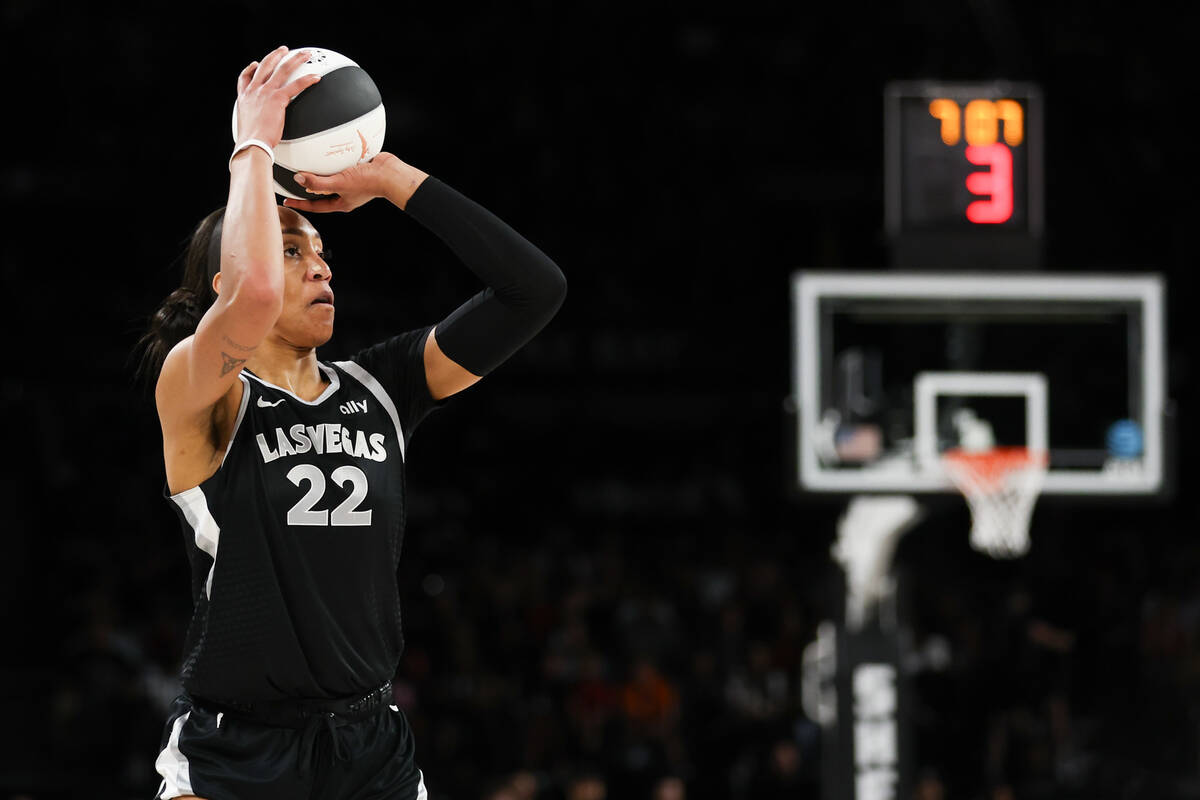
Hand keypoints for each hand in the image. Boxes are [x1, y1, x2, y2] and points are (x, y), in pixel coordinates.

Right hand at [235, 46, 320, 147]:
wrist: (251, 144)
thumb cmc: (251, 142)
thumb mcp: (248, 127)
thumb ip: (254, 121)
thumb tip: (260, 131)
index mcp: (244, 98)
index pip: (245, 78)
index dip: (251, 69)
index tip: (255, 64)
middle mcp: (254, 91)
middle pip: (265, 66)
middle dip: (275, 55)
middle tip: (283, 50)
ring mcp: (265, 92)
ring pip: (282, 70)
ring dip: (295, 60)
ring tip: (305, 54)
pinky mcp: (277, 99)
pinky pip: (295, 86)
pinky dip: (307, 80)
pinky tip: (315, 77)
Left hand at [281, 153, 428, 212]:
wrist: (389, 173)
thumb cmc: (369, 183)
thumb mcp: (339, 183)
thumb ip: (318, 182)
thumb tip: (298, 179)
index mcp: (341, 202)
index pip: (315, 206)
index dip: (300, 204)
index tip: (287, 200)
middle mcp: (346, 194)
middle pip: (322, 193)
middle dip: (309, 189)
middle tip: (295, 182)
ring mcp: (353, 182)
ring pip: (332, 179)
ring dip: (321, 173)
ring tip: (310, 165)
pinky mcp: (358, 170)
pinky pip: (341, 167)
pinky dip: (333, 161)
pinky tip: (329, 152)